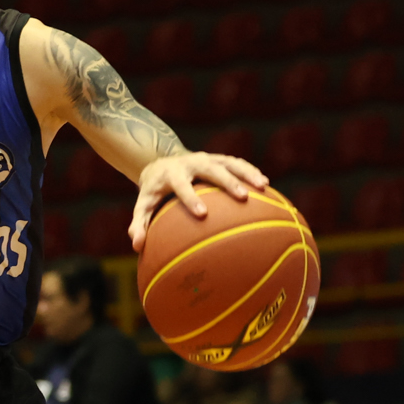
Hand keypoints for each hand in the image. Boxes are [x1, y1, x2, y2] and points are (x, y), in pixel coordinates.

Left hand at [129, 151, 269, 251]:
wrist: (161, 161)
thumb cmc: (154, 191)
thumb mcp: (143, 205)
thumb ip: (139, 224)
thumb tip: (137, 246)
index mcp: (172, 174)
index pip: (182, 185)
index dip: (191, 198)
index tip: (202, 214)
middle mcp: (192, 162)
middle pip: (212, 170)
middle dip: (228, 182)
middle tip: (243, 197)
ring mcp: (208, 158)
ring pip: (230, 162)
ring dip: (247, 173)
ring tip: (263, 187)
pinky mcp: (219, 159)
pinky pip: (238, 164)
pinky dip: (251, 172)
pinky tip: (266, 187)